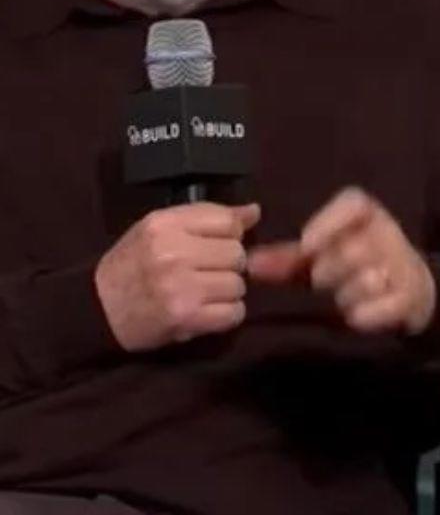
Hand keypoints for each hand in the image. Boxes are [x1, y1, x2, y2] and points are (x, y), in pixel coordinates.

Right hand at [95, 202, 258, 351]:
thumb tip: (254, 212)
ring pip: (238, 284)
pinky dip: (226, 315)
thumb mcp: (159, 228)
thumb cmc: (132, 264)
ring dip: (227, 291)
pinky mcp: (185, 317)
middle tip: (205, 273)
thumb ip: (207, 217)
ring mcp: (180, 287)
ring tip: (202, 293)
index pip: (228, 221)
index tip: (213, 245)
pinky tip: (206, 311)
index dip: (228, 235)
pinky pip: (234, 313)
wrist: (96, 309)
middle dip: (227, 265)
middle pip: (237, 254)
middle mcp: (173, 253)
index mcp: (165, 224)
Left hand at [248, 186, 435, 334]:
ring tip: (342, 300)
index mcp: (366, 215)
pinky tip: (357, 317)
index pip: (354, 203)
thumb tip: (250, 264)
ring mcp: (403, 265)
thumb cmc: (356, 264)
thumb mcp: (323, 254)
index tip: (306, 245)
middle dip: (329, 271)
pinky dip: (365, 315)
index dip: (328, 223)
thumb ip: (287, 259)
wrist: (410, 287)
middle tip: (321, 281)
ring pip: (369, 279)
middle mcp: (388, 234)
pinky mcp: (411, 296)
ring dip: (347, 295)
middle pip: (353, 249)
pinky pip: (385, 306)